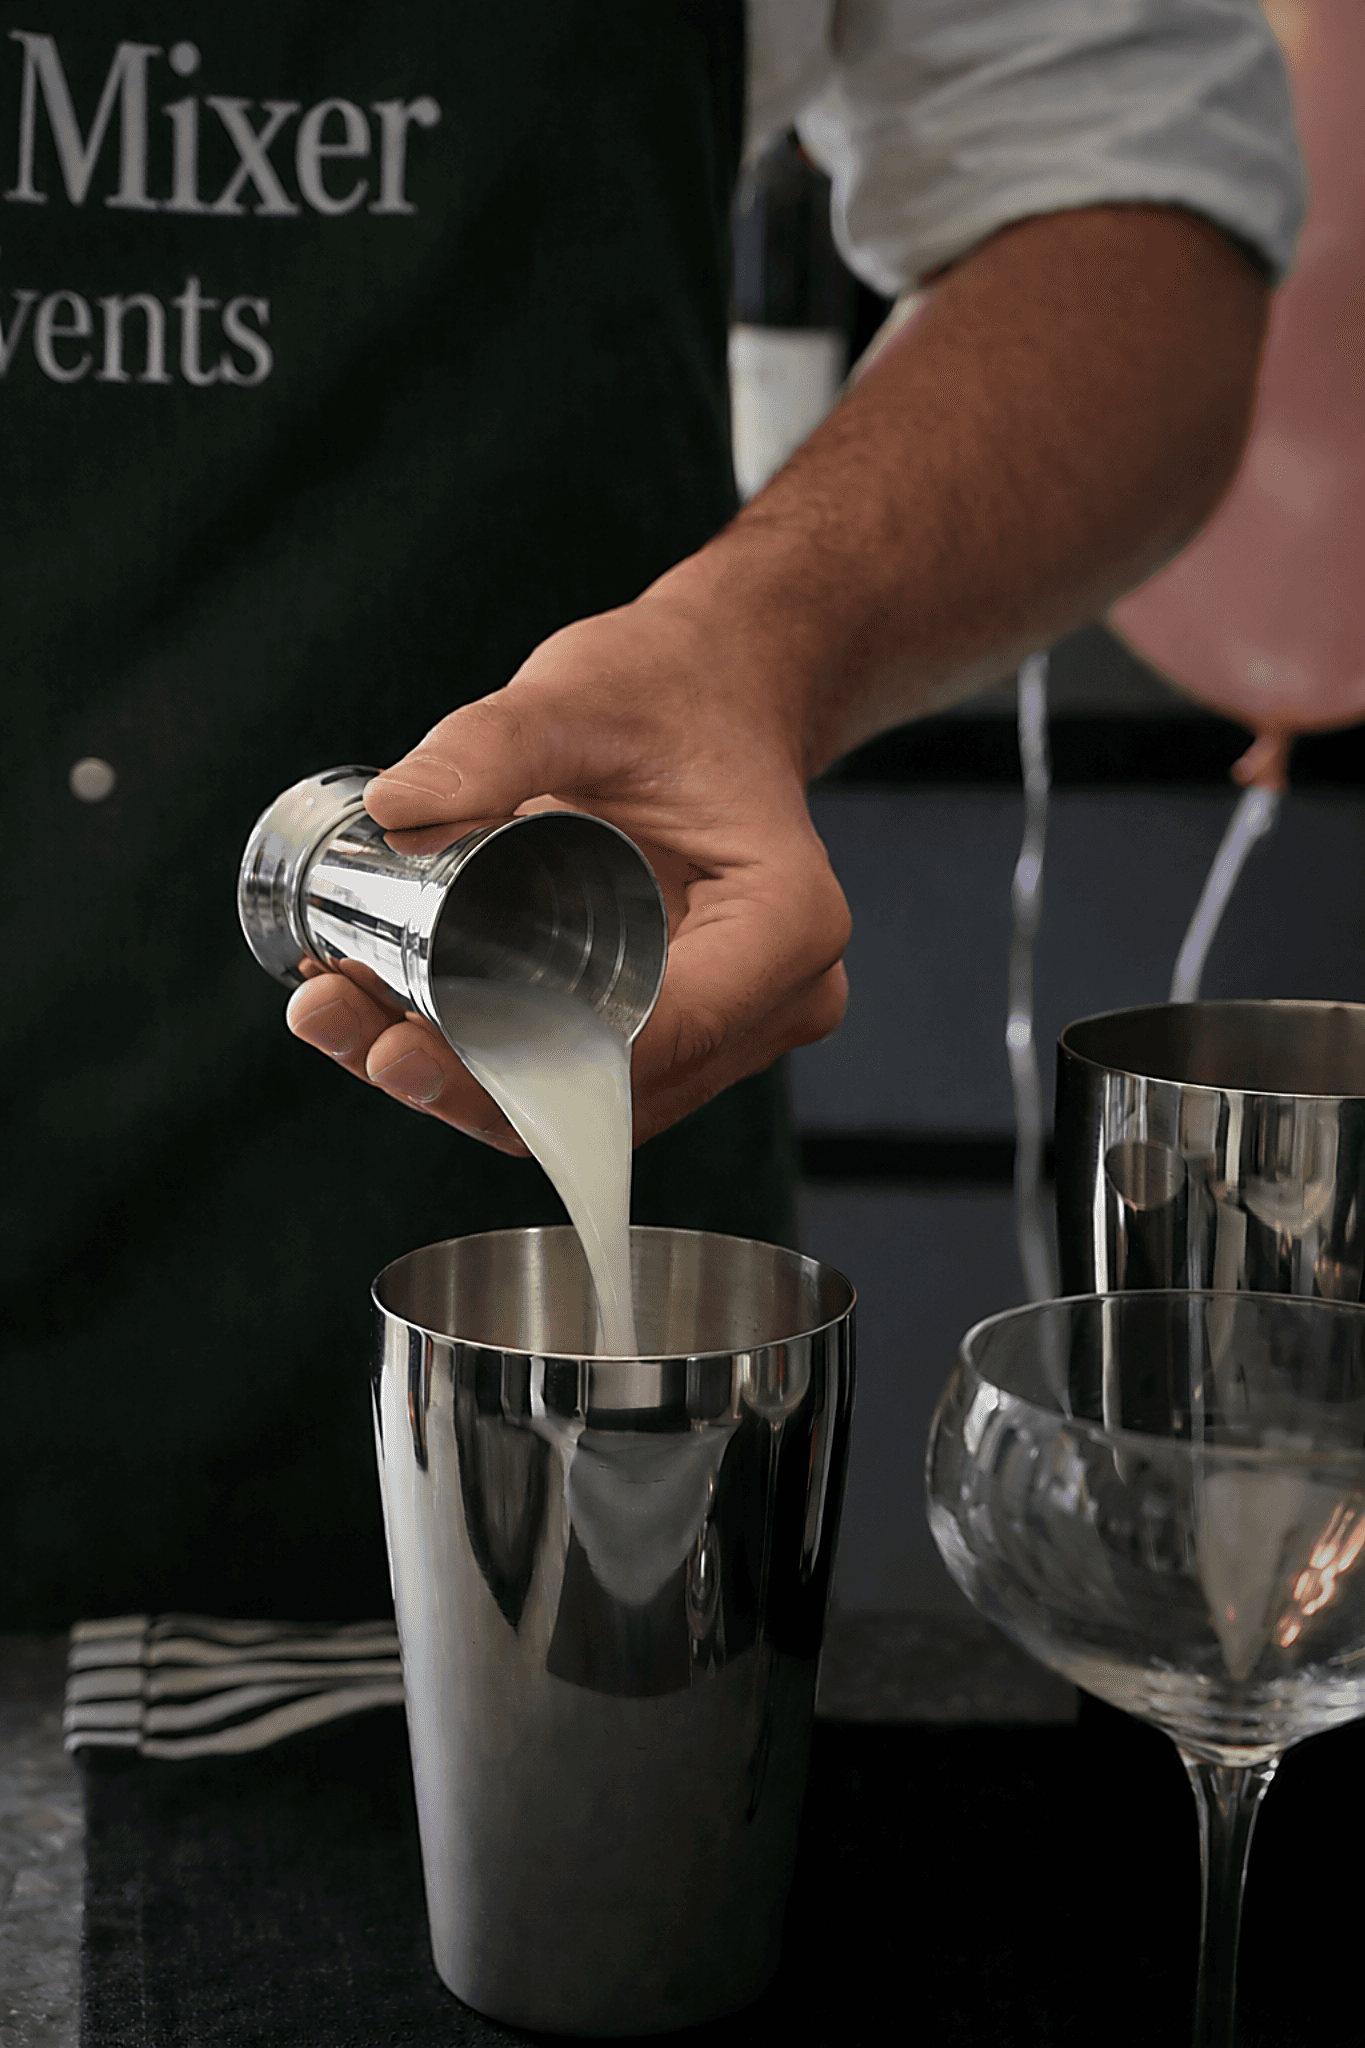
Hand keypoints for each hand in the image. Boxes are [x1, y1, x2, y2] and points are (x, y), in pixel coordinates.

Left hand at [285, 586, 850, 1150]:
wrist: (718, 686)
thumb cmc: (674, 687)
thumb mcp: (580, 694)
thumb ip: (492, 742)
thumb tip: (396, 811)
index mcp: (785, 924)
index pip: (655, 1038)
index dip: (520, 1062)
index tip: (404, 1037)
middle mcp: (779, 999)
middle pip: (610, 1094)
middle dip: (470, 1082)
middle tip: (349, 1029)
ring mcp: (736, 1027)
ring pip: (586, 1103)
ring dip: (464, 1083)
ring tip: (341, 1018)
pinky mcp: (684, 1029)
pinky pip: (582, 1074)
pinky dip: (489, 1060)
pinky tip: (388, 1014)